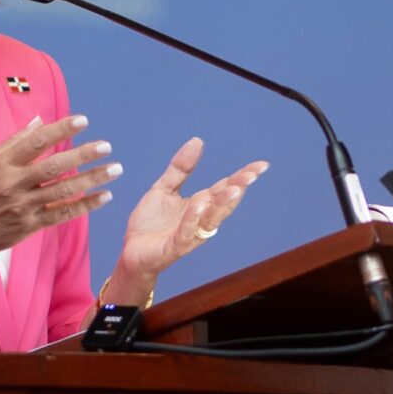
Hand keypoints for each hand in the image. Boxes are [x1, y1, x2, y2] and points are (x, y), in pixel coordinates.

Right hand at [0, 115, 116, 262]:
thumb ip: (14, 142)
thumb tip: (39, 121)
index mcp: (3, 163)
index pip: (36, 141)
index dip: (61, 129)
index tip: (83, 121)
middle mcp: (13, 183)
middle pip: (55, 165)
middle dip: (83, 154)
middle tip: (106, 146)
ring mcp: (22, 206)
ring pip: (63, 190)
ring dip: (92, 179)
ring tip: (115, 169)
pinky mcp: (29, 226)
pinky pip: (62, 213)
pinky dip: (85, 205)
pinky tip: (104, 196)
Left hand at [113, 138, 267, 295]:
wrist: (131, 252)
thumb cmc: (150, 224)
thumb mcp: (164, 188)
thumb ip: (180, 168)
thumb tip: (198, 141)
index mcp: (200, 204)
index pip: (225, 187)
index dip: (243, 176)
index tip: (261, 165)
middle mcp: (200, 219)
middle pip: (224, 202)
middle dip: (238, 189)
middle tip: (252, 175)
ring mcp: (189, 234)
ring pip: (210, 219)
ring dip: (222, 204)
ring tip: (234, 189)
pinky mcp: (174, 247)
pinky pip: (185, 232)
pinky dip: (192, 219)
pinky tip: (198, 204)